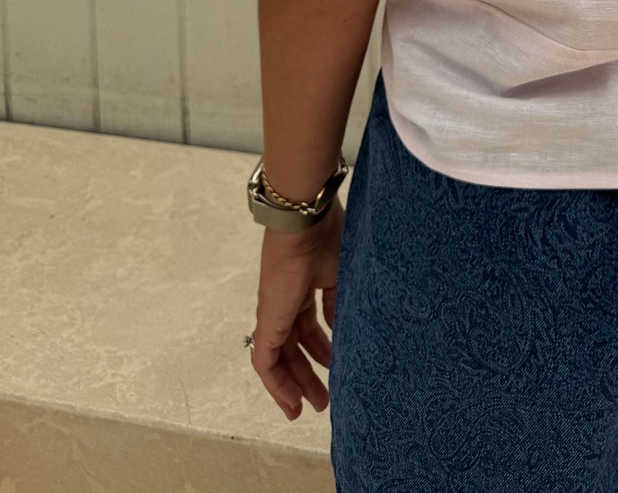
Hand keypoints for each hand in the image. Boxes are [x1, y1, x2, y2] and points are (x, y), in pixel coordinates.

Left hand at [250, 198, 342, 419]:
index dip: (321, 349)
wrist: (305, 219)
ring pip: (280, 359)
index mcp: (306, 287)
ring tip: (310, 406)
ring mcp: (274, 313)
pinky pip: (266, 363)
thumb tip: (342, 329)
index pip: (310, 326)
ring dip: (295, 384)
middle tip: (324, 398)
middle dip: (309, 373)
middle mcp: (286, 303)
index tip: (335, 367)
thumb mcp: (342, 273)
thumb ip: (339, 302)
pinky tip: (291, 401)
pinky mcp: (268, 321)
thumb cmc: (328, 235)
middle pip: (295, 346)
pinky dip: (277, 385)